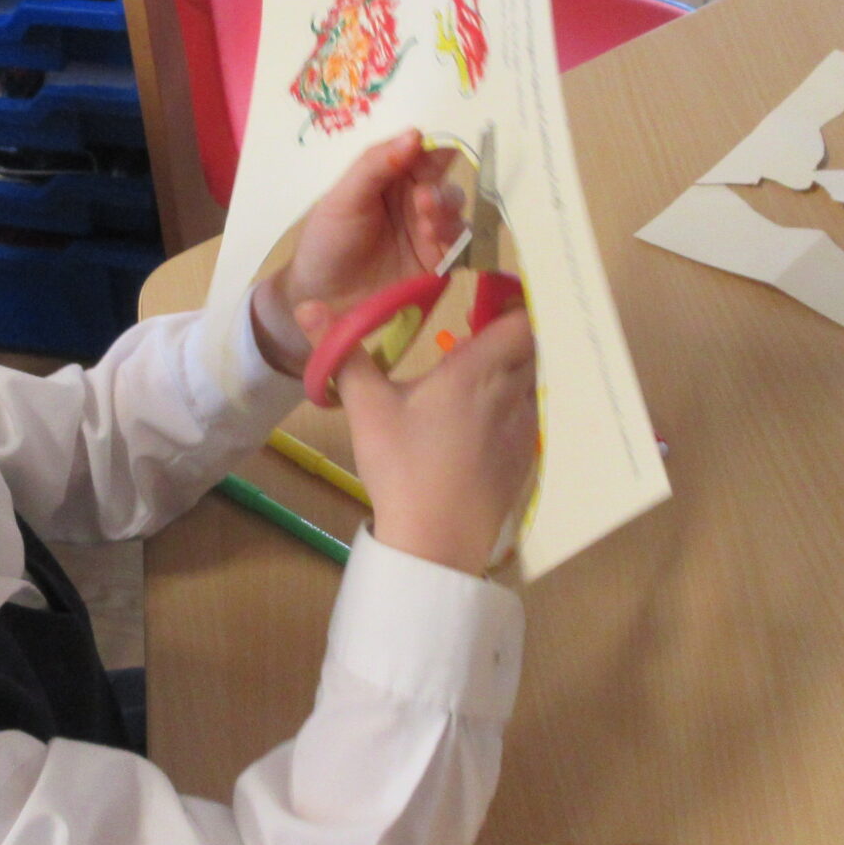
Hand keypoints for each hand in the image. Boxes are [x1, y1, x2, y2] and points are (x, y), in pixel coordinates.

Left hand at [251, 130, 465, 375]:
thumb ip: (376, 165)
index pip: (424, 151)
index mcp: (394, 176)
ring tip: (425, 218)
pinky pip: (460, 244)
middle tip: (423, 196)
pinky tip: (432, 239)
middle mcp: (418, 198)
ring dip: (445, 209)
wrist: (323, 297)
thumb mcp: (344, 197)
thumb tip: (415, 133)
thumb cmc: (328, 241)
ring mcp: (431, 230)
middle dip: (440, 183)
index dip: (434, 146)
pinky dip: (452, 237)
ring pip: (456, 208)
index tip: (435, 149)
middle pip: (447, 178)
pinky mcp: (441, 261)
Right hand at [303, 298, 536, 574]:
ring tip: (479, 379)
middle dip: (510, 336)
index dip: (511, 306)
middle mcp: (510, 391)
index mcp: (476, 370)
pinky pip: (531, 415)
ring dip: (514, 371)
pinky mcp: (526, 457)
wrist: (436, 540)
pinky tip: (484, 422)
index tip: (486, 304)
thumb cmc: (401, 467)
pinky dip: (515, 406)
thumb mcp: (365, 406)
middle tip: (476, 337)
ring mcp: (524, 427)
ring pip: (534, 380)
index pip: (521, 320)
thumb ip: (342, 351)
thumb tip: (310, 308)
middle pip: (533, 346)